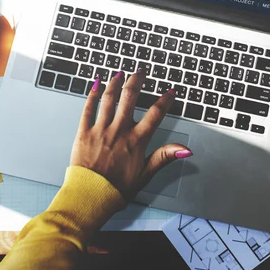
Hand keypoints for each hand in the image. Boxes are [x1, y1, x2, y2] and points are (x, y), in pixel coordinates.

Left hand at [70, 70, 191, 199]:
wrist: (89, 197)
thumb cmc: (116, 189)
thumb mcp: (146, 174)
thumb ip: (164, 157)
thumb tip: (185, 150)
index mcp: (136, 141)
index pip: (155, 114)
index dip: (165, 101)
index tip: (170, 92)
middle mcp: (119, 131)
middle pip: (130, 98)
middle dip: (137, 82)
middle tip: (141, 72)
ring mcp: (100, 130)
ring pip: (109, 99)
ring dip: (115, 83)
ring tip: (120, 73)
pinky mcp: (84, 133)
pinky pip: (88, 109)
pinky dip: (92, 95)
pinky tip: (96, 85)